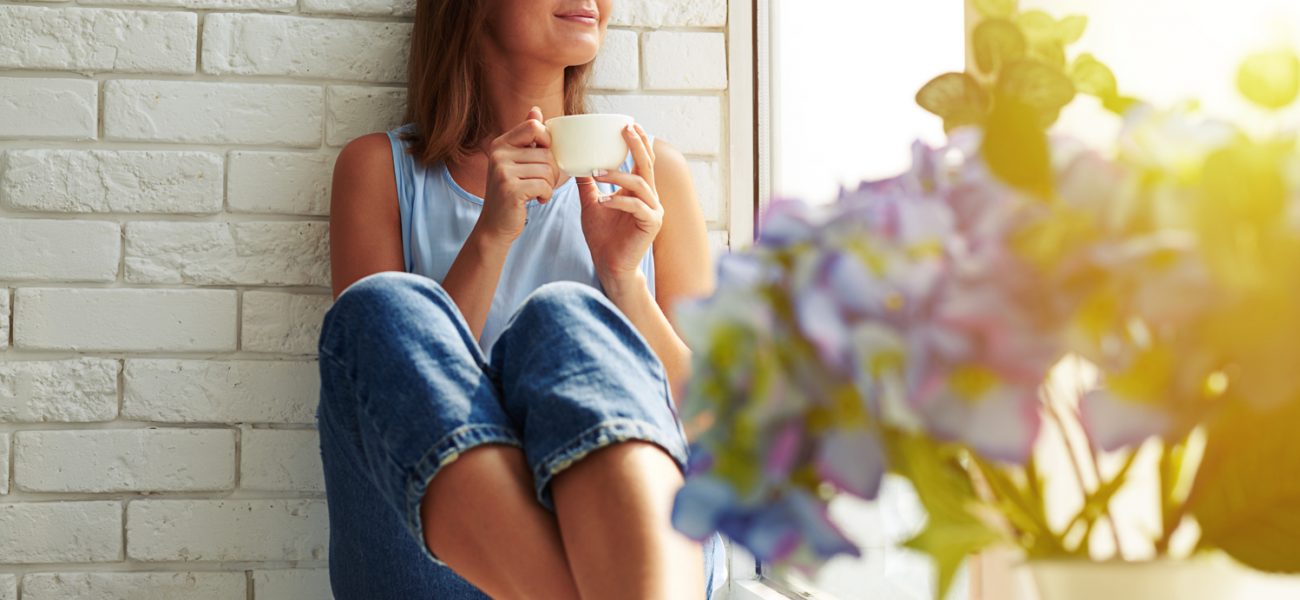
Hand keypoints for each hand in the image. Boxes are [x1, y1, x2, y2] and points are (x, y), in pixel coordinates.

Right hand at [476, 106, 561, 245]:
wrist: (495, 225)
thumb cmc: (511, 193)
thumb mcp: (516, 162)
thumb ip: (526, 137)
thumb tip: (535, 110)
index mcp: (501, 144)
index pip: (534, 127)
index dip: (547, 142)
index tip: (543, 159)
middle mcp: (498, 154)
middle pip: (546, 152)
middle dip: (552, 170)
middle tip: (543, 183)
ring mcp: (502, 171)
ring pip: (547, 169)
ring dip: (549, 185)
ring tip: (538, 191)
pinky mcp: (510, 189)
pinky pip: (544, 185)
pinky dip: (545, 195)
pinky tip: (537, 199)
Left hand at [577, 122, 662, 286]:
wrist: (608, 266)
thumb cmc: (602, 237)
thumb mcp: (591, 205)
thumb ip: (587, 185)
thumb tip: (576, 163)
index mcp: (638, 191)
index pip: (642, 160)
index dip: (638, 141)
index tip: (628, 124)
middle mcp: (650, 198)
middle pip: (647, 164)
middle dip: (637, 144)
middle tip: (625, 128)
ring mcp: (653, 211)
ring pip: (640, 183)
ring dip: (617, 175)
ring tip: (596, 172)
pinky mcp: (651, 224)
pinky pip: (637, 206)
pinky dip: (619, 200)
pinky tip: (604, 201)